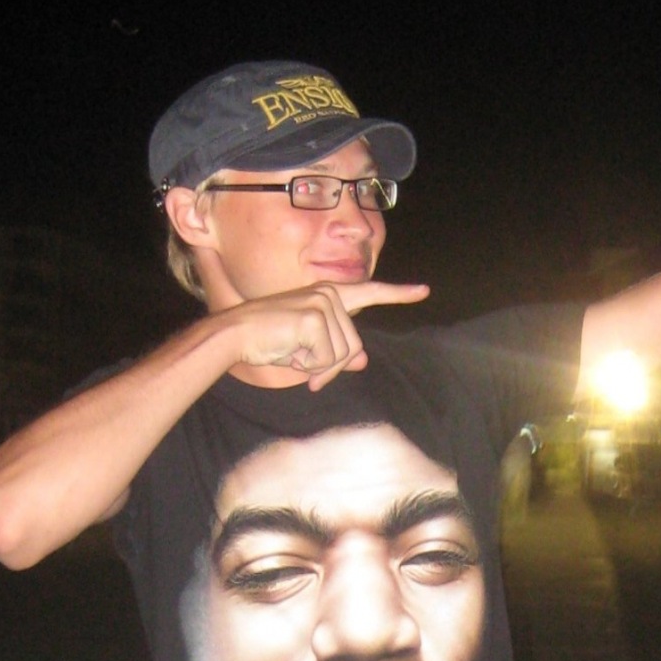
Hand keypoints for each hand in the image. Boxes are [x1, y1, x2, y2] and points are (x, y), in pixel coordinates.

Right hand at [229, 278, 430, 387]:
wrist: (237, 335)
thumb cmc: (270, 341)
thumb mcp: (309, 350)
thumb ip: (337, 352)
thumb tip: (362, 360)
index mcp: (328, 295)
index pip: (369, 293)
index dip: (397, 294)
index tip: (423, 291)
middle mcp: (329, 293)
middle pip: (354, 346)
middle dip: (332, 367)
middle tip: (306, 369)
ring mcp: (323, 302)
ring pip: (343, 354)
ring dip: (319, 368)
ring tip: (294, 355)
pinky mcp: (315, 317)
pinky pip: (327, 358)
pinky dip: (310, 366)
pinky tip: (290, 352)